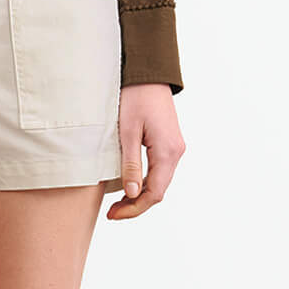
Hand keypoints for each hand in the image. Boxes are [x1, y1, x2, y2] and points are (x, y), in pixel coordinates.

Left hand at [106, 82, 183, 218]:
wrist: (148, 72)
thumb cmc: (135, 96)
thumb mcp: (127, 131)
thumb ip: (131, 164)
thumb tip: (133, 195)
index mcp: (167, 151)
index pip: (155, 193)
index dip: (135, 209)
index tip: (114, 215)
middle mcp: (176, 152)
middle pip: (158, 190)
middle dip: (136, 205)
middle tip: (112, 213)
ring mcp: (174, 147)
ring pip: (159, 181)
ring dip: (140, 195)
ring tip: (117, 203)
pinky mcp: (168, 142)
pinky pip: (159, 169)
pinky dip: (145, 182)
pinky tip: (129, 185)